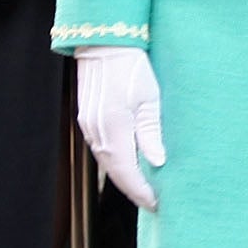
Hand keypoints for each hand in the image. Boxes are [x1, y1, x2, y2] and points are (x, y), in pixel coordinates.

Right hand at [74, 47, 166, 209]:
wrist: (106, 44)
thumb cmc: (132, 67)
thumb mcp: (150, 98)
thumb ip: (151, 132)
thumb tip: (158, 163)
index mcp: (113, 128)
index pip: (127, 172)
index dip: (142, 191)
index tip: (158, 203)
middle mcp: (96, 131)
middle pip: (115, 172)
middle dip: (135, 190)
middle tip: (156, 203)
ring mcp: (89, 126)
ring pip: (108, 163)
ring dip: (126, 179)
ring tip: (147, 190)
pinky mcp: (89, 121)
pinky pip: (103, 151)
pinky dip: (117, 164)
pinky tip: (132, 167)